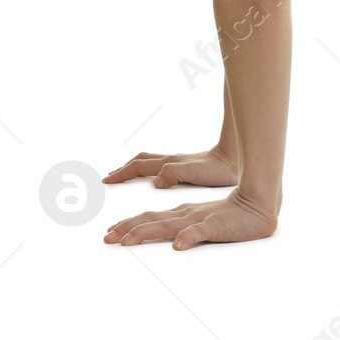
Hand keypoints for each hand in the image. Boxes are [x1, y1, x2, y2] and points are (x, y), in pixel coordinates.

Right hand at [102, 144, 237, 189]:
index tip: (107, 180)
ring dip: (132, 168)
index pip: (139, 167)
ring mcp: (176, 163)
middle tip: (109, 177)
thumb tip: (155, 180)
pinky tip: (151, 177)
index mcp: (169, 164)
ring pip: (147, 162)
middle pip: (139, 161)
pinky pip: (157, 166)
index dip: (122, 174)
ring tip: (123, 174)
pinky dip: (146, 170)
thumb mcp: (194, 173)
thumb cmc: (217, 169)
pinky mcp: (183, 167)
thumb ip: (173, 173)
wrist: (233, 159)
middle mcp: (169, 161)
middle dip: (123, 170)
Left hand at [104, 189, 276, 249]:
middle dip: (126, 228)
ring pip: (167, 225)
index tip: (110, 232)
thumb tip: (170, 240)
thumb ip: (184, 228)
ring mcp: (198, 219)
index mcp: (180, 213)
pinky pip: (199, 233)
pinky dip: (187, 238)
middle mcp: (184, 214)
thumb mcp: (201, 222)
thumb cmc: (229, 216)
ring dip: (145, 232)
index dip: (128, 224)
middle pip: (150, 219)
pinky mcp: (215, 226)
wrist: (256, 205)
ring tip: (127, 240)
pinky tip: (177, 246)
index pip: (148, 217)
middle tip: (106, 238)